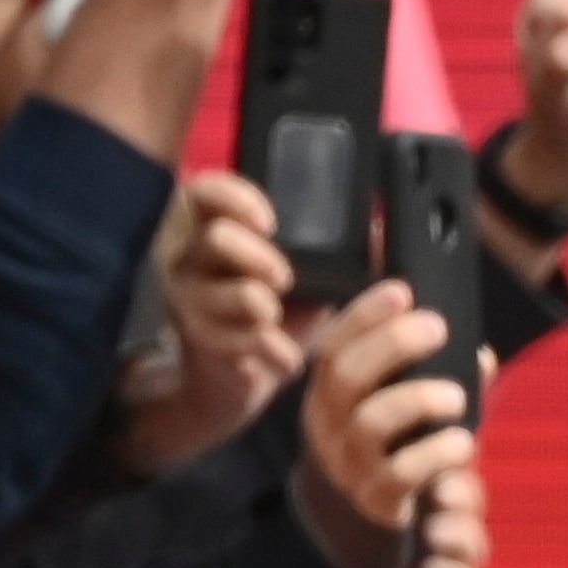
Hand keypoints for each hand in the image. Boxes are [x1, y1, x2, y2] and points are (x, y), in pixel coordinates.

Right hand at [122, 170, 305, 472]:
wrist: (245, 377)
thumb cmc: (279, 314)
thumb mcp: (308, 275)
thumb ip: (335, 250)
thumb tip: (381, 230)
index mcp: (213, 225)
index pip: (205, 190)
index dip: (236, 198)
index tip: (272, 222)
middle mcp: (188, 255)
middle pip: (216, 238)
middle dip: (261, 257)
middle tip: (286, 278)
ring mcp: (186, 296)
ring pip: (227, 293)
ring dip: (265, 308)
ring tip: (277, 319)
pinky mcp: (195, 336)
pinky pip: (234, 338)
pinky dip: (271, 349)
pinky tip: (284, 355)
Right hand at [288, 277, 475, 567]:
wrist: (347, 530)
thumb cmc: (384, 453)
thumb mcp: (393, 411)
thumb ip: (432, 378)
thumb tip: (479, 351)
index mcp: (330, 395)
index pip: (335, 345)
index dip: (364, 314)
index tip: (402, 289)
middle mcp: (331, 425)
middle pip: (347, 374)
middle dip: (392, 342)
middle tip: (436, 327)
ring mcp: (350, 464)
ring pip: (372, 421)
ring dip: (419, 399)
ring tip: (455, 397)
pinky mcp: (376, 500)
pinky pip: (401, 473)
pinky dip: (437, 453)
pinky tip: (464, 444)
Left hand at [323, 457, 489, 567]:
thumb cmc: (337, 542)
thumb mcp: (340, 496)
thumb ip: (353, 460)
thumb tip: (348, 410)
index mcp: (420, 490)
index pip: (447, 463)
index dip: (446, 456)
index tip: (430, 452)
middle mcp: (440, 522)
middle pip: (469, 501)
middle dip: (461, 495)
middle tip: (441, 494)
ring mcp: (448, 563)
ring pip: (473, 545)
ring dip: (460, 537)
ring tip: (434, 534)